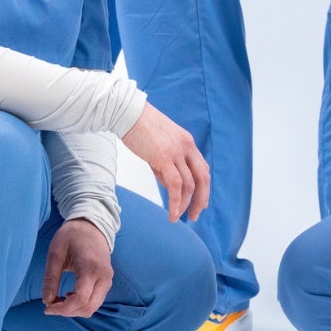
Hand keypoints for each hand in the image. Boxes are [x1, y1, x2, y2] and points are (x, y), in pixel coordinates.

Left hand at [41, 219, 114, 316]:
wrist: (91, 226)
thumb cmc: (71, 236)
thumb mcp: (55, 253)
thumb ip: (50, 277)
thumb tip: (47, 301)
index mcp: (90, 267)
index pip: (80, 299)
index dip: (62, 309)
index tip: (47, 308)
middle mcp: (104, 277)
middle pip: (88, 307)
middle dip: (68, 312)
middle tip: (51, 305)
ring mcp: (108, 280)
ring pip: (93, 307)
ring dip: (75, 309)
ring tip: (59, 299)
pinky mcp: (107, 282)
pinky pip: (96, 301)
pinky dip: (81, 304)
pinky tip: (69, 295)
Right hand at [121, 102, 209, 221]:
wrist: (128, 113)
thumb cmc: (138, 126)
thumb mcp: (159, 144)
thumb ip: (166, 164)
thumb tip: (169, 185)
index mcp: (187, 143)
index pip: (202, 169)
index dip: (202, 187)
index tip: (198, 201)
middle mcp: (187, 147)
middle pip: (202, 179)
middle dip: (201, 200)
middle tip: (194, 215)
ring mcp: (177, 153)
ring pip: (188, 185)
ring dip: (185, 204)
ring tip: (177, 217)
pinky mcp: (164, 158)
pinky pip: (175, 185)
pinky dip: (175, 201)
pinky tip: (172, 213)